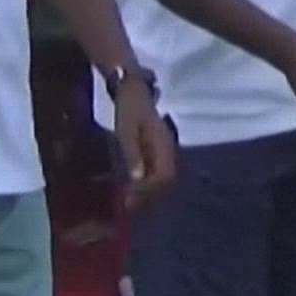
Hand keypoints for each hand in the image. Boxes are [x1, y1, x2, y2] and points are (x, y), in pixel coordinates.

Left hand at [112, 75, 175, 211]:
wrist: (134, 88)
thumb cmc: (130, 107)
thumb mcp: (127, 129)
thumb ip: (133, 153)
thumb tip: (137, 178)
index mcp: (163, 144)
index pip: (164, 176)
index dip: (149, 190)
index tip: (131, 198)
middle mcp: (168, 149)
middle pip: (166, 180)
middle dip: (149, 196)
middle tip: (128, 206)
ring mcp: (164, 149)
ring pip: (162, 178)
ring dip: (148, 191)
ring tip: (130, 202)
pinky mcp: (157, 150)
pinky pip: (157, 172)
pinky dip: (147, 183)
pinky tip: (134, 187)